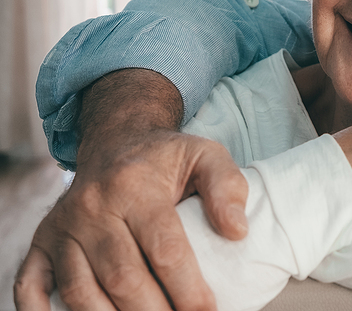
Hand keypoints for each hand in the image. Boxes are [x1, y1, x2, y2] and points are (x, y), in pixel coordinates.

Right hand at [14, 69, 249, 310]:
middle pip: (122, 277)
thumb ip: (227, 188)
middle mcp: (92, 207)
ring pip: (81, 290)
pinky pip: (30, 285)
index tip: (207, 310)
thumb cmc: (166, 158)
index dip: (187, 288)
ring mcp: (62, 227)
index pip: (164, 249)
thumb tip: (237, 232)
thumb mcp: (206, 155)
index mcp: (135, 186)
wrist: (115, 141)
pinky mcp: (41, 243)